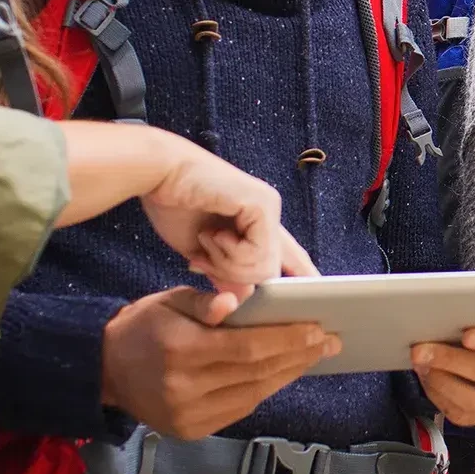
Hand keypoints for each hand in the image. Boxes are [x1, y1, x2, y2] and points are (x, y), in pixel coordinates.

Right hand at [101, 287, 339, 439]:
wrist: (105, 369)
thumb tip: (237, 302)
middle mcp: (186, 387)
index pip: (249, 347)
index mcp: (182, 350)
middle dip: (298, 355)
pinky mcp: (190, 429)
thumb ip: (205, 302)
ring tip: (313, 356)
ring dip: (288, 374)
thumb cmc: (145, 326)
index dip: (288, 339)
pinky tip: (283, 372)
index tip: (318, 329)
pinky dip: (265, 389)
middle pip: (257, 372)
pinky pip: (239, 408)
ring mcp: (188, 414)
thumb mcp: (170, 300)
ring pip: (253, 393)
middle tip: (329, 341)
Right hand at [139, 133, 315, 294]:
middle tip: (206, 254)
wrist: (158, 174)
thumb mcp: (202, 251)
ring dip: (226, 262)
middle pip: (269, 273)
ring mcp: (269, 206)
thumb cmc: (174, 206)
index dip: (302, 273)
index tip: (316, 288)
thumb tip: (244, 299)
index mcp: (257, 222)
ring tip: (207, 237)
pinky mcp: (262, 204)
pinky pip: (257, 254)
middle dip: (232, 274)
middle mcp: (269, 212)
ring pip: (263, 268)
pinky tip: (212, 232)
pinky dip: (230, 252)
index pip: (288, 253)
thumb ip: (225, 272)